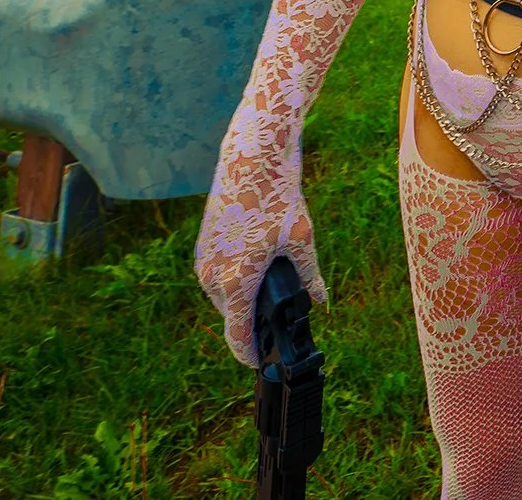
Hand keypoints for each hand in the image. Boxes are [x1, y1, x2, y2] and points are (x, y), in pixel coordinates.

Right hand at [195, 129, 326, 365]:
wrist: (250, 158)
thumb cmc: (277, 196)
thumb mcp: (302, 238)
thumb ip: (310, 277)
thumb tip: (319, 301)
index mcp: (235, 282)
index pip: (237, 336)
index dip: (250, 355)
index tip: (261, 363)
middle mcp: (211, 277)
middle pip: (232, 316)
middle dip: (253, 320)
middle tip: (282, 315)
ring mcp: (203, 262)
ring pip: (224, 297)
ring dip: (244, 298)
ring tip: (273, 284)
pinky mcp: (201, 248)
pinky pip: (218, 278)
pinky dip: (235, 280)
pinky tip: (258, 266)